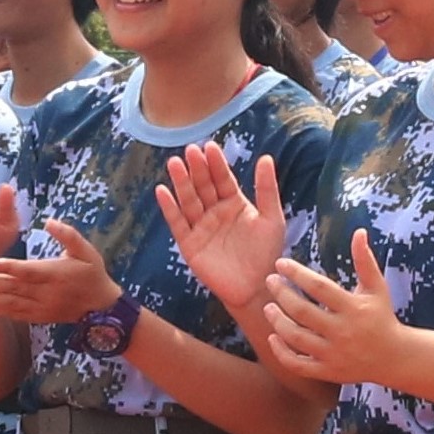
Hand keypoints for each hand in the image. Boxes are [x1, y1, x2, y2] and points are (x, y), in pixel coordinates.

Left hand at [0, 211, 124, 327]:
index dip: (7, 267)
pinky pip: (18, 315)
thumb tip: (49, 221)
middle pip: (15, 288)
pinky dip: (0, 312)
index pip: (27, 270)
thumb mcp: (86, 251)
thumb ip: (68, 235)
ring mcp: (43, 307)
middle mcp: (47, 292)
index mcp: (55, 273)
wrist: (102, 307)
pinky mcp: (41, 316)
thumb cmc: (93, 274)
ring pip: (13, 303)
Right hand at [159, 146, 292, 317]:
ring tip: (174, 163)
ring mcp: (201, 227)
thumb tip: (265, 157)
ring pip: (189, 201)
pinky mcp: (190, 244)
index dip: (216, 164)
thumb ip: (266, 189)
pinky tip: (162, 191)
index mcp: (234, 203)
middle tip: (190, 150)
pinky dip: (170, 208)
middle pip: (203, 186)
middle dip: (197, 169)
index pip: (223, 179)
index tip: (209, 146)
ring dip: (181, 183)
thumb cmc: (267, 253)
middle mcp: (215, 212)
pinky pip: (178, 223)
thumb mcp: (271, 218)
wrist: (257, 287)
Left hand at [250, 226, 413, 389]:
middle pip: (302, 312)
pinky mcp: (328, 371)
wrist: (394, 357)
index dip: (297, 273)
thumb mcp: (377, 288)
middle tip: (270, 281)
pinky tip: (273, 336)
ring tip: (268, 306)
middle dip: (281, 294)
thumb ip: (365, 260)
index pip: (319, 287)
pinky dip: (281, 352)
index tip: (280, 263)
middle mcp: (342, 332)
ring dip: (277, 321)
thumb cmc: (381, 316)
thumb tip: (359, 231)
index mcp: (353, 308)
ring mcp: (334, 354)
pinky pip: (298, 364)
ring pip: (296, 338)